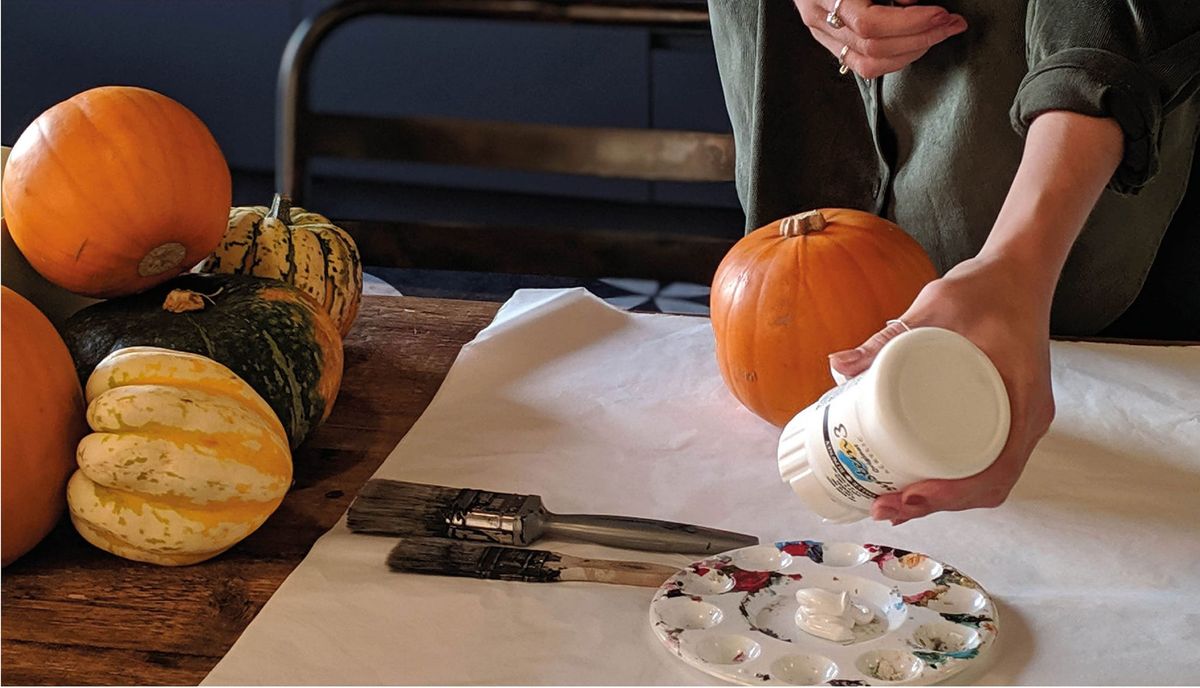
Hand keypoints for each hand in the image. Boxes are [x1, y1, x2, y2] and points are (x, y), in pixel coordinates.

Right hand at [793, 0, 967, 78]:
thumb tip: (913, 3)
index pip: (869, 24)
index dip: (910, 23)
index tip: (941, 14)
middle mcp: (820, 18)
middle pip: (872, 47)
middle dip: (920, 38)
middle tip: (950, 24)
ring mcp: (822, 33)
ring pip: (868, 64)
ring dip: (910, 52)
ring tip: (936, 34)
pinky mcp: (830, 41)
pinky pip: (863, 65)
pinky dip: (894, 58)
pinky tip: (914, 44)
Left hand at [828, 255, 1055, 522]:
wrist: (1018, 270)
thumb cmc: (986, 287)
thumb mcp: (937, 307)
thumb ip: (890, 335)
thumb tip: (837, 363)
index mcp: (1023, 400)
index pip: (996, 470)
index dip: (953, 494)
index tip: (911, 495)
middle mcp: (1026, 419)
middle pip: (987, 486)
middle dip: (937, 505)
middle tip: (885, 507)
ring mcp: (1018, 420)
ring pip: (986, 479)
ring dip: (943, 499)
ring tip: (893, 504)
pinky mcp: (1005, 415)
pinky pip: (984, 462)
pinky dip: (954, 482)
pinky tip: (918, 485)